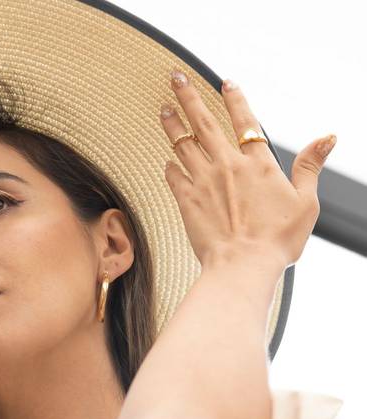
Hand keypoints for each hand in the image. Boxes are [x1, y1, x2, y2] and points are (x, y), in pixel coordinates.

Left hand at [160, 70, 335, 277]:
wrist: (243, 266)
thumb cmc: (277, 240)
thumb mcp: (306, 202)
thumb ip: (311, 167)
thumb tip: (327, 138)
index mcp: (258, 164)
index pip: (245, 121)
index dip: (235, 99)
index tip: (225, 82)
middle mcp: (227, 166)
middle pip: (204, 123)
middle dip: (189, 97)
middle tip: (176, 79)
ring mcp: (204, 182)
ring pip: (183, 144)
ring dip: (172, 125)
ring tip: (164, 109)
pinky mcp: (187, 201)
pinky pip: (174, 177)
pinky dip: (169, 165)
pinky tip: (166, 160)